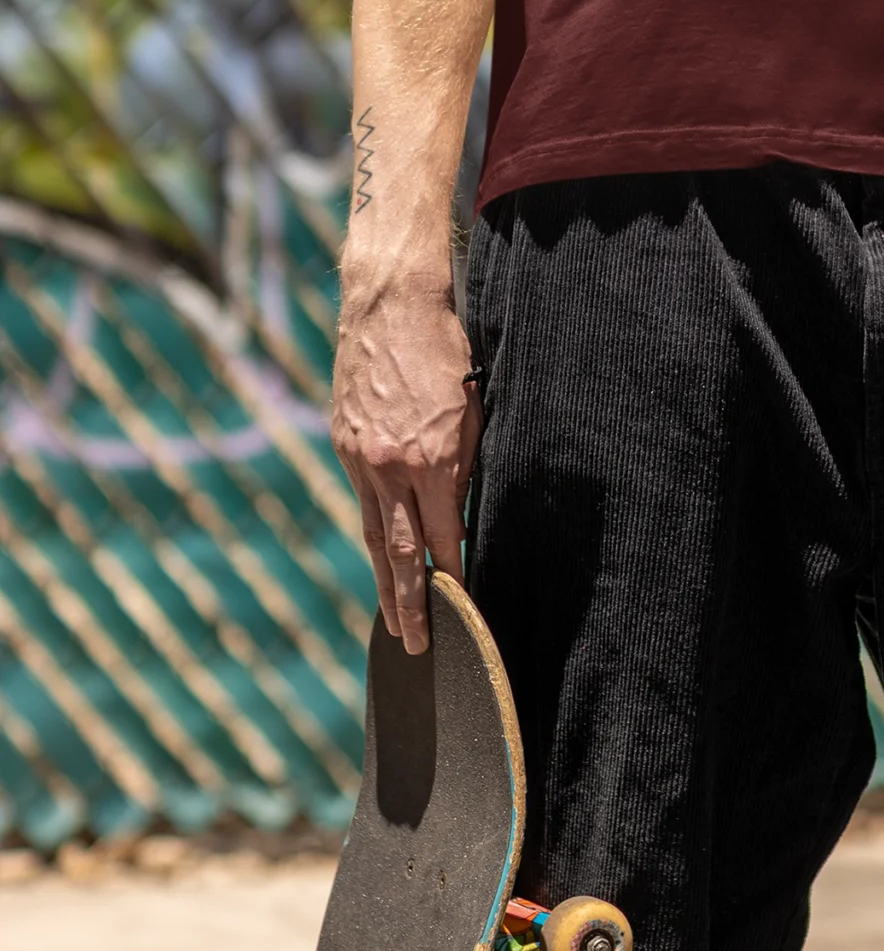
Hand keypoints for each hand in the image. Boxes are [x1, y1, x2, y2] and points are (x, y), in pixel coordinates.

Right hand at [332, 274, 482, 651]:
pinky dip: (371, 535)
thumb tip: (460, 514)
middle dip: (412, 602)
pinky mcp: (345, 445)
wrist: (391, 304)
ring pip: (374, 534)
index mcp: (431, 457)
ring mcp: (362, 458)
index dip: (454, 573)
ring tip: (393, 623)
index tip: (465, 607)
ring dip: (383, 583)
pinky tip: (377, 561)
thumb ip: (465, 465)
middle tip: (417, 646)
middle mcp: (392, 466)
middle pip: (401, 551)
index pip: (445, 534)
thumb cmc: (446, 350)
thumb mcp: (472, 407)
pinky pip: (361, 502)